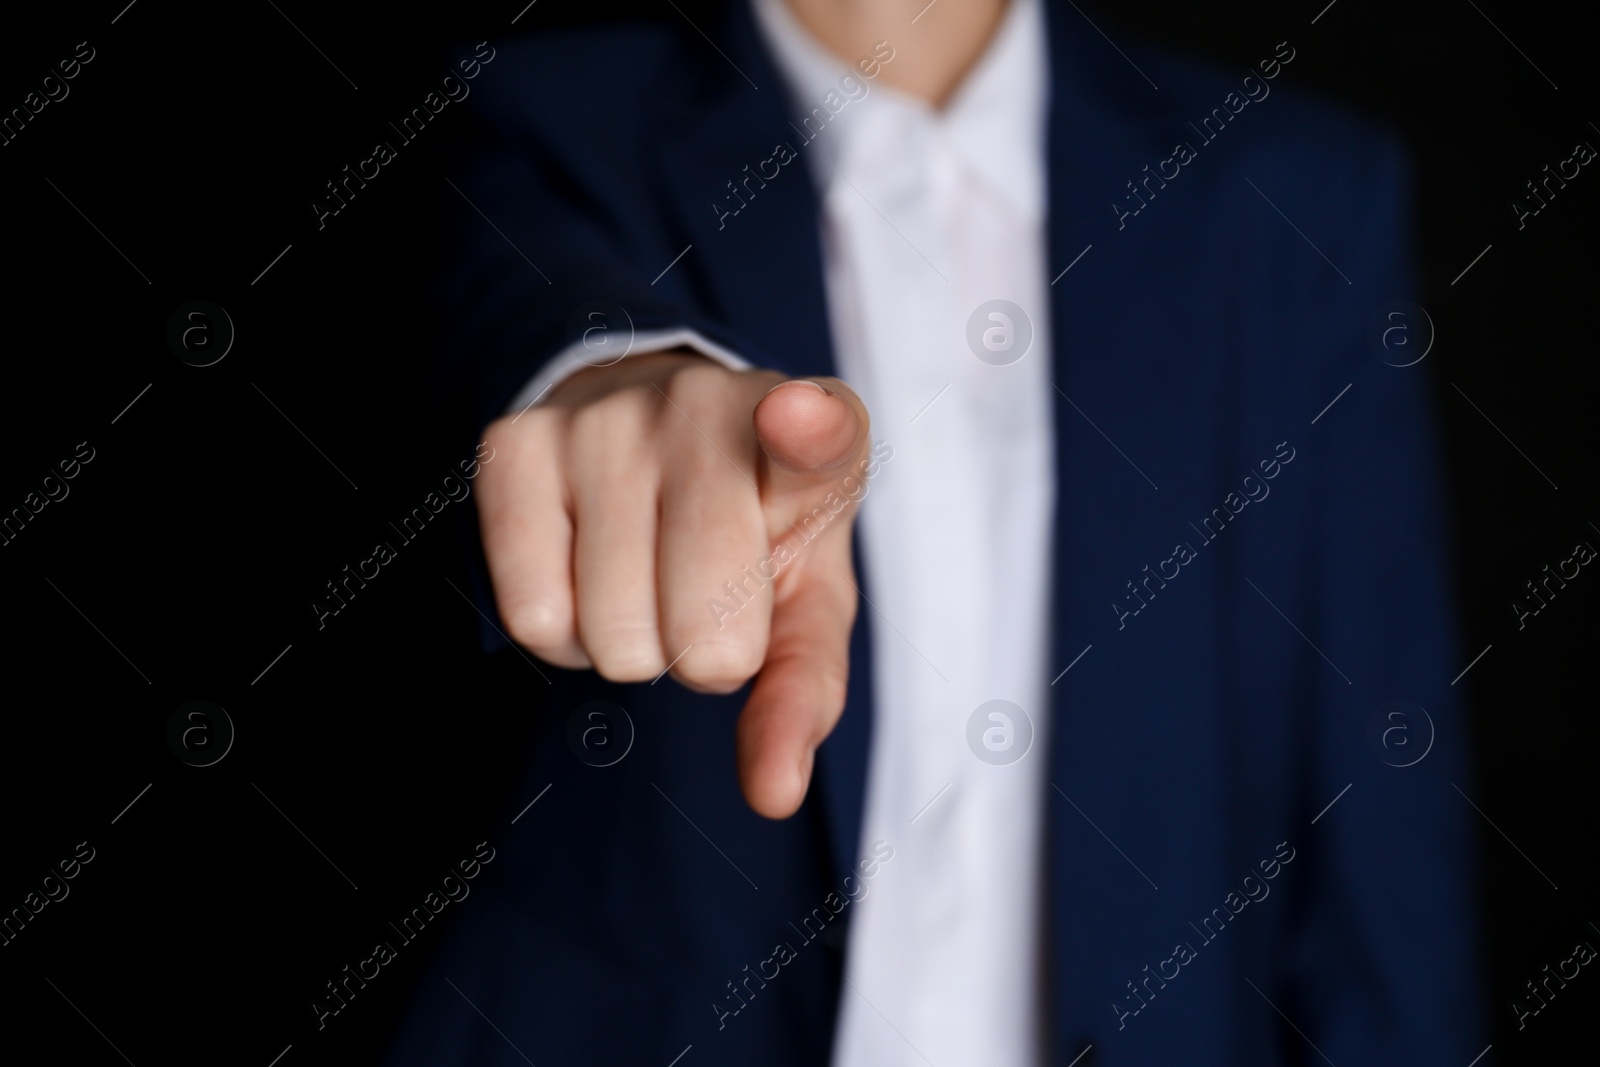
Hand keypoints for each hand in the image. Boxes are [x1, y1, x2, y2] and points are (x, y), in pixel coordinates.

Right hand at [476, 351, 876, 817]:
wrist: (652, 427)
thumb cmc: (751, 531)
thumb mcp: (806, 601)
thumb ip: (803, 690)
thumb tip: (774, 794)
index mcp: (810, 439)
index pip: (815, 434)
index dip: (809, 432)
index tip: (798, 419)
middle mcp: (704, 404)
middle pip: (702, 630)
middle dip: (703, 652)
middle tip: (704, 592)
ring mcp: (603, 416)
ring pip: (611, 632)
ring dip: (630, 643)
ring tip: (644, 575)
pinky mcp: (513, 441)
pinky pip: (532, 616)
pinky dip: (562, 634)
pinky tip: (585, 572)